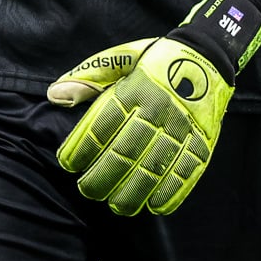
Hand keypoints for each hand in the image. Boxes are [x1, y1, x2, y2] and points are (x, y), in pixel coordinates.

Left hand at [46, 0, 260, 215]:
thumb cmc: (154, 60)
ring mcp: (183, 128)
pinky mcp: (203, 141)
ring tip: (115, 205)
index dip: (82, 147)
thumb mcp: (120, 58)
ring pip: (154, 168)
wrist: (207, 56)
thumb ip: (87, 77)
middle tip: (87, 190)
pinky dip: (171, 193)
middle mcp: (159, 109)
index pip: (102, 124)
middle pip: (126, 151)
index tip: (68, 163)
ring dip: (133, 192)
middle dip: (102, 176)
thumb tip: (53, 95)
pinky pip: (187, 172)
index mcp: (135, 88)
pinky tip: (154, 205)